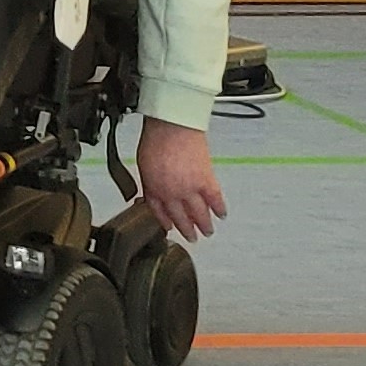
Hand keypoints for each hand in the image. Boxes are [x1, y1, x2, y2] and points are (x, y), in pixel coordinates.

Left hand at [139, 119, 225, 240]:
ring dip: (204, 225)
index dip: (165, 222)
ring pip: (199, 213)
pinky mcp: (207, 180)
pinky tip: (222, 214)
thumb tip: (150, 192)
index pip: (159, 212)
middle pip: (181, 217)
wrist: (171, 127)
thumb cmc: (156, 140)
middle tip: (192, 237)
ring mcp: (190, 188)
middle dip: (186, 230)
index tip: (169, 228)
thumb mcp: (143, 166)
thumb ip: (149, 182)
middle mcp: (172, 193)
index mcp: (154, 189)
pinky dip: (220, 208)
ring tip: (208, 232)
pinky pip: (215, 199)